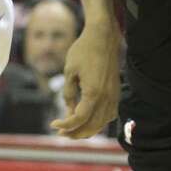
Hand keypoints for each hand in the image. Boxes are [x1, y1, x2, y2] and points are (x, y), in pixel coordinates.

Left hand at [50, 19, 120, 138]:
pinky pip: (109, 115)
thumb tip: (69, 111)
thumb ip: (69, 94)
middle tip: (61, 132)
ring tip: (72, 130)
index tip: (53, 124)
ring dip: (87, 130)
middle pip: (91, 126)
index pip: (79, 119)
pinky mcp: (116, 92)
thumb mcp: (69, 71)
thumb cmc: (84, 51)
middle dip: (75, 133)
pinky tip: (89, 120)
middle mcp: (106, 97)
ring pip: (102, 123)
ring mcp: (114, 96)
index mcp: (93, 93)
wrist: (103, 37)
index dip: (65, 125)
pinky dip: (99, 122)